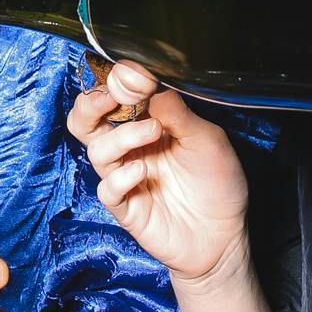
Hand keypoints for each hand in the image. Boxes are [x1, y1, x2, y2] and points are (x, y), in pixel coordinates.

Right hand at [66, 61, 248, 285]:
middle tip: (111, 97)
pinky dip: (121, 178)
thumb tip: (153, 87)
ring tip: (154, 132)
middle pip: (86, 122)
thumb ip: (179, 113)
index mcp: (146, 125)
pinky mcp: (126, 207)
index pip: (115, 98)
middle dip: (90, 104)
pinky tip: (143, 172)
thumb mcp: (208, 140)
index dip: (116, 84)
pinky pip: (107, 189)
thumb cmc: (218, 183)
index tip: (133, 75)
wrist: (225, 236)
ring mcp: (125, 178)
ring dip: (121, 136)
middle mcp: (130, 149)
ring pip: (97, 151)